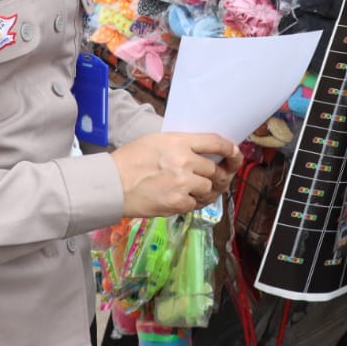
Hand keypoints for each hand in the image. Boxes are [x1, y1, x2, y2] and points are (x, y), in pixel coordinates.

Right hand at [111, 132, 241, 217]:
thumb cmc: (130, 160)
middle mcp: (185, 161)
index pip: (216, 141)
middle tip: (216, 179)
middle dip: (219, 176)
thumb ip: (180, 145)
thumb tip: (201, 152)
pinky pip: (195, 204)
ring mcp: (182, 183)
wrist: (112, 184)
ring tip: (196, 191)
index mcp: (179, 141)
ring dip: (205, 191)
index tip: (234, 153)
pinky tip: (183, 200)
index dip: (230, 149)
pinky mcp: (177, 203)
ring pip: (208, 188)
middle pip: (216, 170)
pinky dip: (192, 203)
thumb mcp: (156, 141)